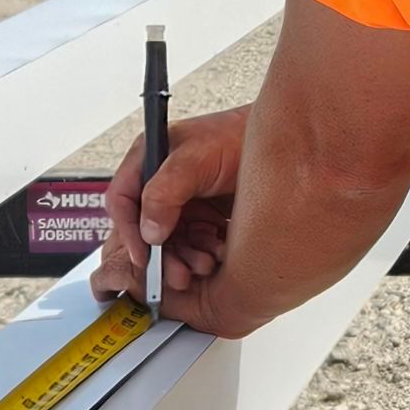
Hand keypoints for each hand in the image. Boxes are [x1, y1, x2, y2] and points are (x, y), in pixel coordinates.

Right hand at [92, 106, 248, 329]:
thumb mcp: (196, 158)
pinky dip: (205, 253)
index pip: (123, 201)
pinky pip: (196, 243)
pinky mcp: (206, 214)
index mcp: (149, 160)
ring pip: (173, 240)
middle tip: (177, 274)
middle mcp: (163, 182)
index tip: (143, 258)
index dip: (128, 231)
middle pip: (147, 227)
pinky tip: (219, 255)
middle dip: (162, 254)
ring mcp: (185, 199)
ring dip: (185, 257)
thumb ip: (165, 191)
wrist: (287, 146)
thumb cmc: (238, 135)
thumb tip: (149, 230)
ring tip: (204, 265)